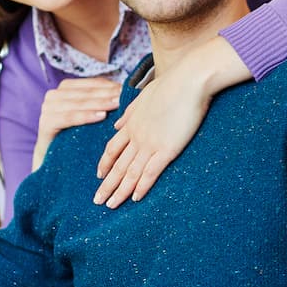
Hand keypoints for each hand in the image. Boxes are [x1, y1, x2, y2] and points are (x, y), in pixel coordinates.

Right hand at [32, 77, 122, 170]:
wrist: (54, 160)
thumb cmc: (77, 135)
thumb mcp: (89, 115)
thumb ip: (101, 101)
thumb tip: (128, 91)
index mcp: (65, 89)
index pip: (92, 84)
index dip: (111, 85)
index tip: (129, 89)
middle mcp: (54, 95)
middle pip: (87, 92)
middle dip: (107, 94)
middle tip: (126, 97)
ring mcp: (47, 108)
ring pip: (79, 103)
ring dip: (99, 103)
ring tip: (117, 105)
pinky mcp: (45, 123)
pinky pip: (69, 118)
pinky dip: (85, 116)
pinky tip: (102, 116)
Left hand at [93, 72, 210, 207]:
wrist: (188, 80)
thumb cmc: (172, 84)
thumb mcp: (145, 96)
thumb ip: (130, 112)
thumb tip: (117, 124)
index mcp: (132, 123)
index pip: (113, 148)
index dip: (105, 163)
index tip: (99, 175)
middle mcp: (137, 136)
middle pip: (117, 165)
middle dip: (106, 184)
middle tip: (98, 200)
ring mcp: (150, 144)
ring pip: (130, 172)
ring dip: (119, 191)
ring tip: (111, 205)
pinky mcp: (167, 149)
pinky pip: (150, 172)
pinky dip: (141, 187)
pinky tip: (135, 198)